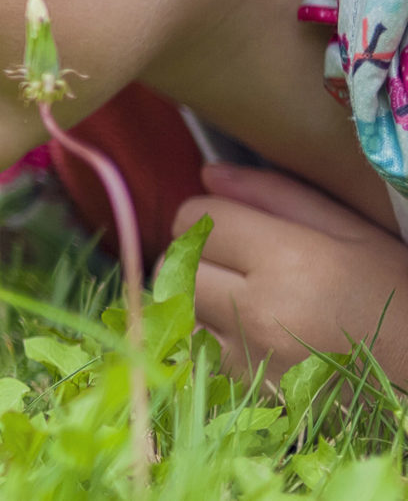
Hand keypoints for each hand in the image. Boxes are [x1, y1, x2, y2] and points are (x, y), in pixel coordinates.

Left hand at [175, 163, 407, 381]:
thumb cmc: (396, 294)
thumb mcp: (352, 231)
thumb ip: (276, 195)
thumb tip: (208, 175)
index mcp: (289, 259)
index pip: (197, 218)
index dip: (211, 215)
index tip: (236, 225)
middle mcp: (261, 309)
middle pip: (178, 263)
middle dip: (199, 254)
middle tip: (237, 261)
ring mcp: (251, 355)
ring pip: (180, 308)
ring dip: (198, 296)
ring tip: (242, 296)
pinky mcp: (249, 389)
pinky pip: (196, 349)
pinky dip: (208, 335)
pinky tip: (247, 331)